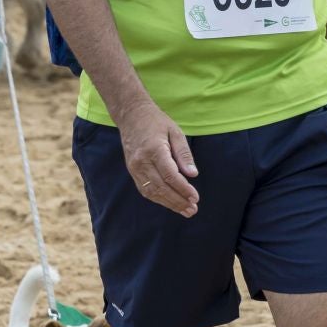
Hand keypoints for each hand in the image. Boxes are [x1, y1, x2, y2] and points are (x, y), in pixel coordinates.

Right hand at [114, 101, 198, 215]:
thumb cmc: (156, 122)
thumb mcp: (175, 132)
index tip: (195, 197)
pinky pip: (145, 190)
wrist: (131, 116)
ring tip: (185, 210)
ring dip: (169, 204)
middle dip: (178, 201)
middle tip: (193, 209)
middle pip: (161, 187)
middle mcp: (142, 161)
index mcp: (154, 149)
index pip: (170, 175)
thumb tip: (193, 175)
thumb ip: (184, 154)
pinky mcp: (132, 171)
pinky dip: (158, 198)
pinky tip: (170, 203)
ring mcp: (134, 167)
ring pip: (152, 192)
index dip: (183, 189)